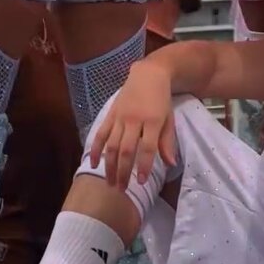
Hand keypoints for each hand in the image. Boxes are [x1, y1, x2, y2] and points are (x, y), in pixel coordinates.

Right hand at [89, 62, 176, 189]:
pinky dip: (96, 149)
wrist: (149, 74)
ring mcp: (120, 116)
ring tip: (110, 183)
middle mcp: (134, 119)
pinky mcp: (110, 113)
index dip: (144, 166)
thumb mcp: (169, 118)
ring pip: (112, 145)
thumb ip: (167, 141)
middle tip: (122, 189)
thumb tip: (170, 164)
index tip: (141, 182)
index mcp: (152, 120)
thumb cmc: (161, 99)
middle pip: (127, 149)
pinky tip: (93, 164)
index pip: (147, 147)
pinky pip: (101, 133)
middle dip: (124, 172)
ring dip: (110, 166)